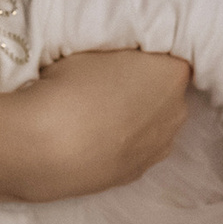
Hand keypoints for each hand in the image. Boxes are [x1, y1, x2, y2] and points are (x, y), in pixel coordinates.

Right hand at [5, 50, 191, 202]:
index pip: (169, 56)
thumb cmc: (68, 88)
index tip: (119, 57)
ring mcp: (161, 146)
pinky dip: (122, 144)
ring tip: (95, 116)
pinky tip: (93, 140)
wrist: (45, 147)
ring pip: (154, 123)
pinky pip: (138, 149)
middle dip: (144, 87)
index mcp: (171, 73)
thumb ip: (120, 55)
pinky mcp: (139, 173)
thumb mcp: (94, 50)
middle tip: (105, 85)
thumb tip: (119, 63)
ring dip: (134, 118)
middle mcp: (177, 110)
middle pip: (166, 91)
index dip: (144, 56)